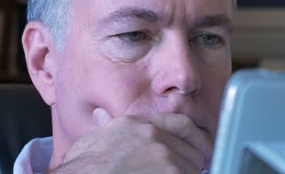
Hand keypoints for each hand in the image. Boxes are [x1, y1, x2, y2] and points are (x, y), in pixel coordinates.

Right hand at [50, 109, 212, 172]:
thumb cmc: (82, 168)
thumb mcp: (93, 140)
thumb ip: (105, 126)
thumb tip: (101, 116)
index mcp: (139, 124)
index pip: (182, 124)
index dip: (196, 138)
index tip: (202, 148)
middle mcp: (154, 136)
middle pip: (191, 148)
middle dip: (192, 162)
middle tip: (192, 170)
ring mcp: (163, 156)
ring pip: (191, 167)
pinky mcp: (170, 173)